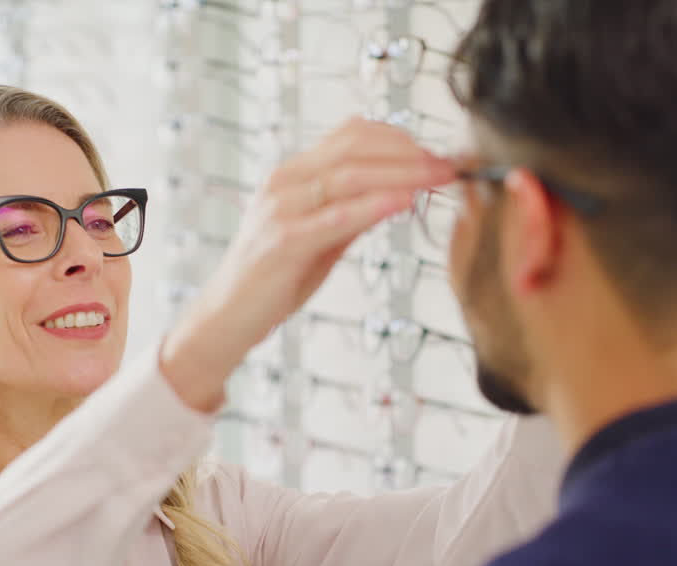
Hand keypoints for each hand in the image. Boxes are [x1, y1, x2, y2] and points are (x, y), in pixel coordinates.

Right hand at [161, 117, 455, 411]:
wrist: (226, 318)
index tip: (437, 154)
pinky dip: (373, 205)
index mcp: (292, 174)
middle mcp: (283, 182)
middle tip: (450, 165)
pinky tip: (404, 201)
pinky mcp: (281, 242)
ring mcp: (280, 209)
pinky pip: (335, 216)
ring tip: (438, 178)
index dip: (400, 138)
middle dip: (409, 152)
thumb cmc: (273, 279)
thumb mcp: (320, 238)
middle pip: (355, 147)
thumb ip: (352, 213)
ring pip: (348, 175)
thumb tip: (399, 193)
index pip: (352, 135)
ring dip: (401, 173)